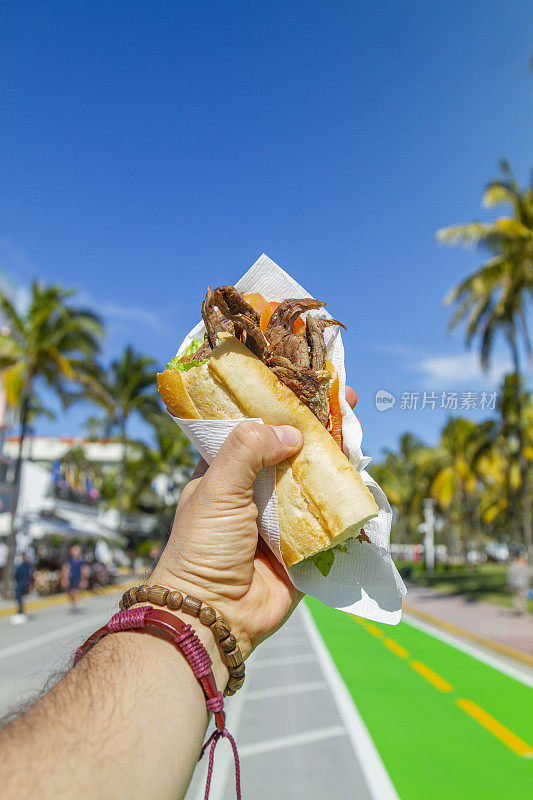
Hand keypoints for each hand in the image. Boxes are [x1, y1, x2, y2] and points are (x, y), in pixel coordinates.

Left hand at [151, 387, 357, 657]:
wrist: (214, 614)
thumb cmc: (202, 547)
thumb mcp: (216, 488)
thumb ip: (247, 450)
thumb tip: (290, 432)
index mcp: (227, 471)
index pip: (256, 427)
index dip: (279, 405)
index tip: (305, 385)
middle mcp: (255, 489)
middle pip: (292, 450)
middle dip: (318, 428)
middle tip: (345, 402)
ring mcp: (282, 516)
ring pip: (314, 479)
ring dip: (335, 458)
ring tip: (357, 433)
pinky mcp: (305, 544)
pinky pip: (330, 517)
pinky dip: (345, 500)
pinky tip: (362, 477)